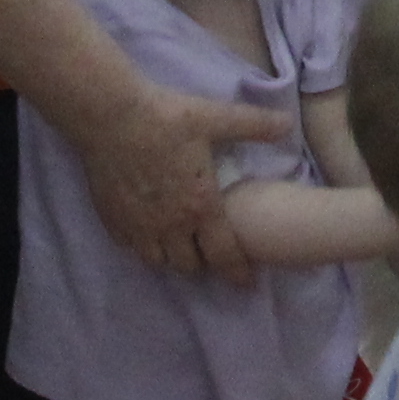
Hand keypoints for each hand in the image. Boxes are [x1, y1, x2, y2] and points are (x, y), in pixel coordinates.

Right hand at [72, 82, 300, 282]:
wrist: (110, 116)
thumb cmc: (165, 118)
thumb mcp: (214, 118)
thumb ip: (253, 125)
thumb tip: (288, 126)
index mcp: (201, 206)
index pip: (224, 254)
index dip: (238, 272)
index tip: (245, 283)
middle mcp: (171, 226)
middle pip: (190, 265)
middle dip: (202, 261)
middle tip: (206, 249)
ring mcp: (139, 227)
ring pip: (158, 261)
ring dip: (170, 256)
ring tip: (176, 242)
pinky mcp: (113, 221)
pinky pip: (130, 247)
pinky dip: (141, 244)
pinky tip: (145, 229)